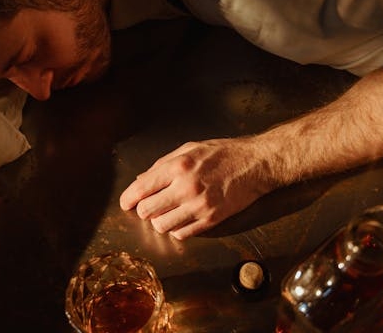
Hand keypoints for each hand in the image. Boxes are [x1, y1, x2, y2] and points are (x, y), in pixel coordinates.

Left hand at [119, 136, 273, 239]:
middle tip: (150, 205)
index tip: (126, 203)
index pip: (141, 189)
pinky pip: (182, 234)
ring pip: (162, 226)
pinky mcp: (211, 220)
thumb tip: (141, 179)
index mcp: (178, 166)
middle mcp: (186, 187)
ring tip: (168, 212)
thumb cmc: (224, 153)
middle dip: (144, 210)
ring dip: (160, 221)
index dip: (128, 199)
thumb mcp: (190, 148)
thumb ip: (163, 164)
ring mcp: (199, 206)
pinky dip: (177, 229)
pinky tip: (182, 218)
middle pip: (147, 211)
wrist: (256, 164)